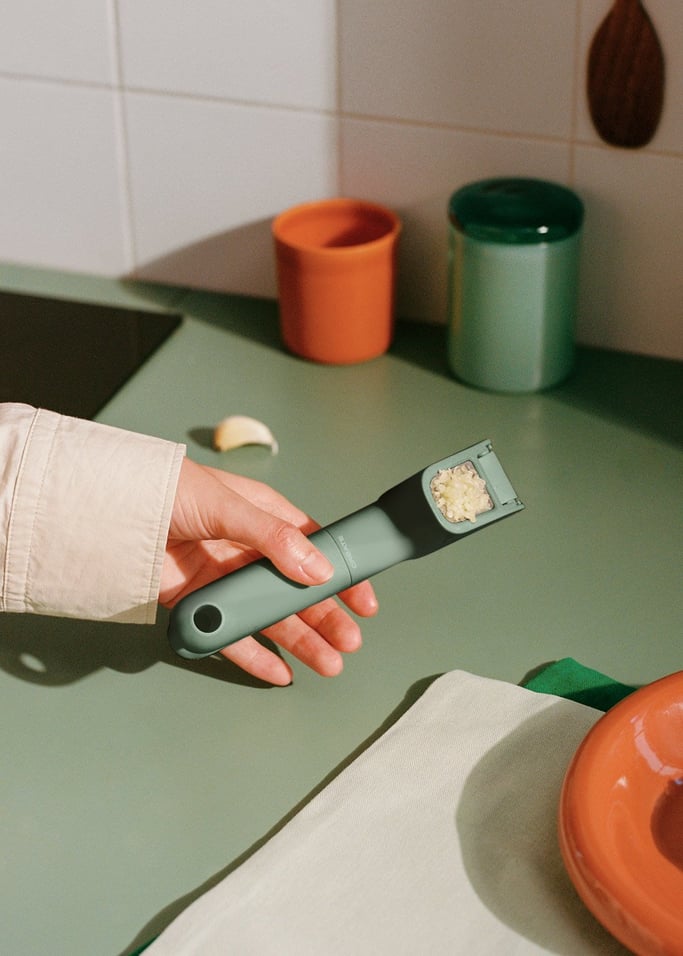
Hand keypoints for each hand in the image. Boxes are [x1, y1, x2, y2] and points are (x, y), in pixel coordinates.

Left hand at [160, 458, 377, 684]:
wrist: (113, 508)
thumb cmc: (171, 489)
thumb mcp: (230, 506)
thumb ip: (274, 538)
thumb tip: (317, 569)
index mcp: (264, 517)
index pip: (314, 548)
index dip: (340, 574)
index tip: (362, 600)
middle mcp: (248, 551)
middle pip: (296, 590)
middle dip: (326, 617)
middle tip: (349, 642)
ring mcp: (224, 579)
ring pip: (269, 616)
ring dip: (300, 640)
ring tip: (327, 664)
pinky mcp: (197, 603)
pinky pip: (230, 636)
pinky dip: (253, 655)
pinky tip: (279, 673)